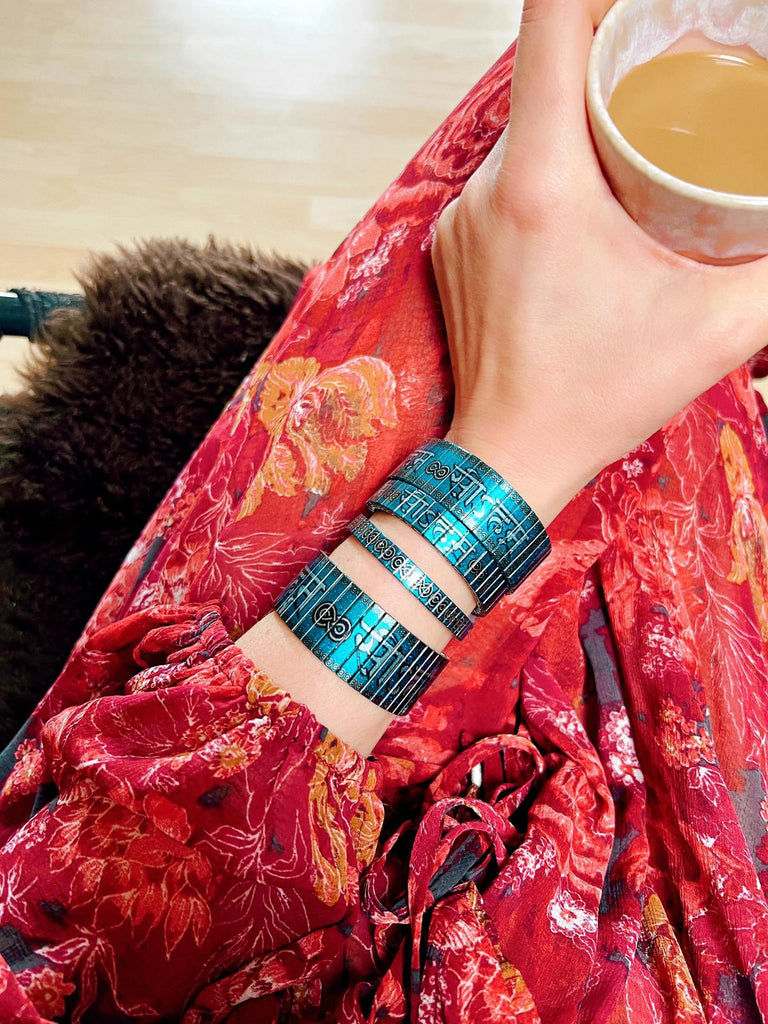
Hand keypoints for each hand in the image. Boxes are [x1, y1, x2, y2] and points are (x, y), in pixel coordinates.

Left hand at [432, 0, 767, 525]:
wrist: (511, 460)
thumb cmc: (599, 398)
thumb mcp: (718, 327)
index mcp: (542, 181)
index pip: (551, 19)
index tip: (650, 6)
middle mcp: (489, 185)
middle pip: (545, 72)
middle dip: (612, 61)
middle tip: (675, 81)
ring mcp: (462, 216)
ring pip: (527, 128)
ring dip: (581, 123)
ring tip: (640, 150)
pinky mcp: (454, 244)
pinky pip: (506, 176)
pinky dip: (550, 172)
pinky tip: (592, 206)